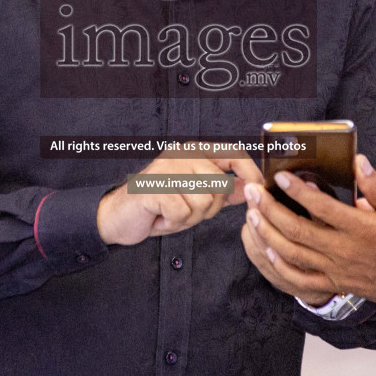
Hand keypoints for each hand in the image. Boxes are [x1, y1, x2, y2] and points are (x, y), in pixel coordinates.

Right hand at [97, 148, 263, 246]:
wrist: (117, 217)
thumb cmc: (157, 206)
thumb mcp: (194, 196)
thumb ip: (221, 190)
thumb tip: (251, 187)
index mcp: (194, 152)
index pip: (233, 154)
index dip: (250, 172)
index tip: (258, 190)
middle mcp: (182, 154)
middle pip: (220, 187)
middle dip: (208, 209)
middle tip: (184, 210)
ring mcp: (167, 168)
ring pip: (203, 202)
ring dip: (189, 217)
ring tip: (171, 212)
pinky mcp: (154, 187)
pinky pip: (182, 213)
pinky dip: (172, 222)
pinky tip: (159, 216)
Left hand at [241, 154, 375, 315]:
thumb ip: (375, 186)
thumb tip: (358, 161)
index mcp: (363, 229)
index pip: (322, 206)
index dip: (298, 190)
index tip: (281, 176)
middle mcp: (346, 251)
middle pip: (297, 230)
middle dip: (269, 209)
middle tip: (252, 192)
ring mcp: (339, 271)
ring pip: (293, 254)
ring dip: (268, 234)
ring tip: (252, 216)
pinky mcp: (336, 285)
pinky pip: (301, 279)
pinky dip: (280, 265)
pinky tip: (268, 249)